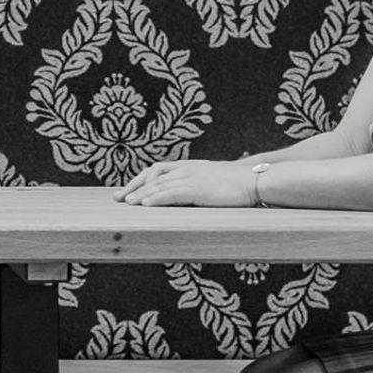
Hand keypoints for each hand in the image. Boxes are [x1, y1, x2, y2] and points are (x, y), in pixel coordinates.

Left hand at [114, 158, 253, 207]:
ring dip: (140, 194)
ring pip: (159, 185)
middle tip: (117, 198)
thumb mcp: (214, 180)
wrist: (255, 179)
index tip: (128, 189)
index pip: (157, 169)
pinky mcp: (197, 189)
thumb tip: (191, 198)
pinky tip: (145, 205)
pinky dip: (155, 198)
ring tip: (126, 203)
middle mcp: (187, 169)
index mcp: (190, 167)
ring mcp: (191, 178)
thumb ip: (200, 185)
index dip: (141, 179)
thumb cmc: (238, 183)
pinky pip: (171, 193)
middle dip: (133, 187)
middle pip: (153, 176)